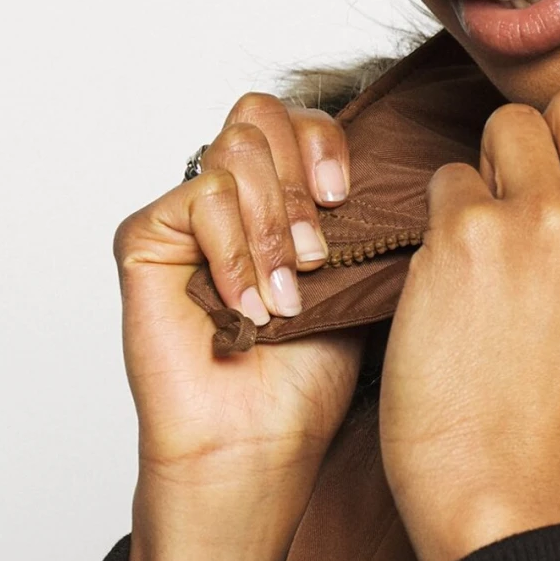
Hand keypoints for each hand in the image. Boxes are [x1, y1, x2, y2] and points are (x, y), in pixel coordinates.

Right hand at [115, 92, 361, 560]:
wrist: (262, 445)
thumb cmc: (309, 378)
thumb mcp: (359, 278)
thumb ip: (364, 213)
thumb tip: (415, 163)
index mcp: (277, 197)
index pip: (296, 119)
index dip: (326, 144)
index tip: (347, 198)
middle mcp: (227, 198)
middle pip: (260, 115)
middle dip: (300, 181)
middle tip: (314, 257)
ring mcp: (182, 217)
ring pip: (234, 151)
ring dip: (272, 227)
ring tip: (284, 297)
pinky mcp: (144, 241)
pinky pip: (199, 196)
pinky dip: (234, 249)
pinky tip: (248, 306)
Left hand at [379, 69, 559, 560]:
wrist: (499, 479)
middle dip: (548, 135)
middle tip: (530, 200)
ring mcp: (544, 221)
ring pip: (508, 126)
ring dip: (491, 171)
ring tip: (493, 244)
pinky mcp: (470, 232)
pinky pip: (449, 178)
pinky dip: (445, 221)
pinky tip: (457, 282)